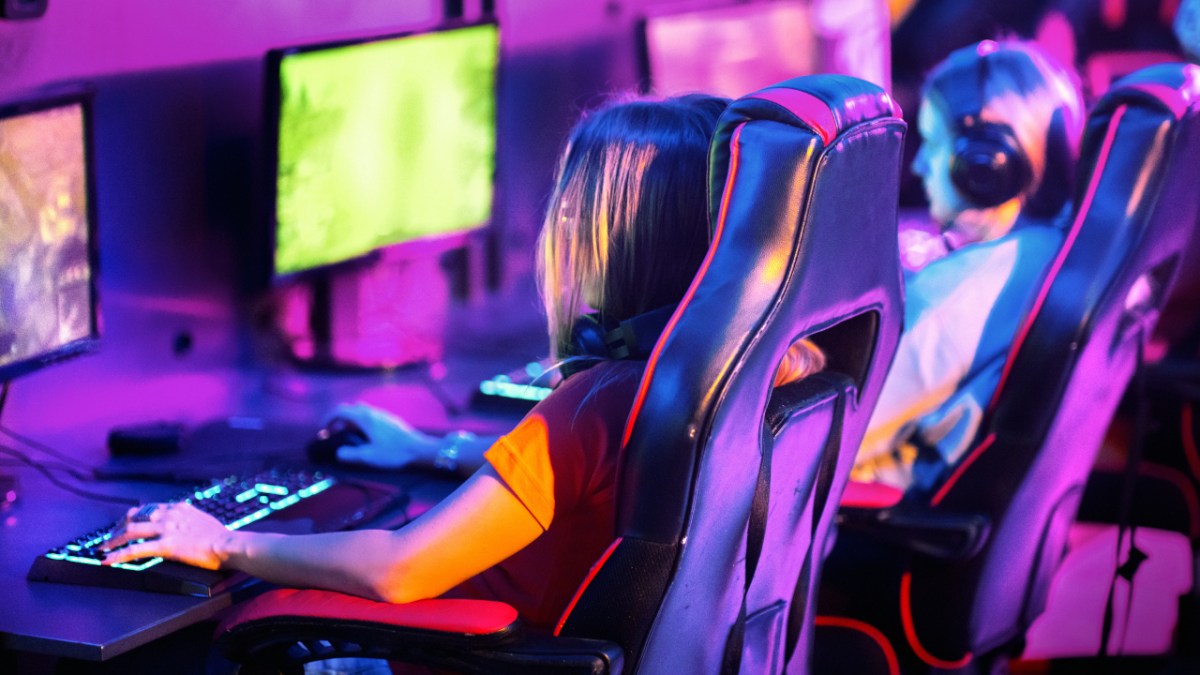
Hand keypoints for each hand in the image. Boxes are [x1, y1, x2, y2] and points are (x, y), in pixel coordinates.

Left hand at [101, 502, 234, 569]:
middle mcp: (169, 514)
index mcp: (177, 508)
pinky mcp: (165, 545)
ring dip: (112, 541)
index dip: (131, 517)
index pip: (147, 509)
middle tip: (109, 538)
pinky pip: (135, 550)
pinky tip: (108, 561)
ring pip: (130, 532)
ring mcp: (166, 529)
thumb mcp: (202, 520)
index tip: (123, 525)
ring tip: (103, 549)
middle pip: (133, 517)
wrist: (228, 545)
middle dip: (117, 528)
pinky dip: (118, 555)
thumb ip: (188, 519)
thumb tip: (183, 524)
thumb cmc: (220, 537)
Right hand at [324, 402, 438, 469]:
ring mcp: (382, 414)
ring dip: (350, 420)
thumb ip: (350, 455)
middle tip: (335, 434)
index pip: (340, 410)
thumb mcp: (369, 457)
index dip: (327, 418)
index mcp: (364, 418)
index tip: (322, 429)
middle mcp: (372, 411)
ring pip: (360, 410)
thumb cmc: (393, 452)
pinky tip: (365, 436)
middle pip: (349, 408)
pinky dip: (360, 421)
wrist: (418, 448)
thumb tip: (338, 453)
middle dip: (338, 419)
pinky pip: (369, 414)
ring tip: (349, 435)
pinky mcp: (389, 419)